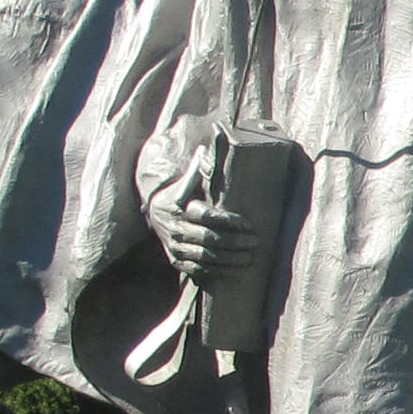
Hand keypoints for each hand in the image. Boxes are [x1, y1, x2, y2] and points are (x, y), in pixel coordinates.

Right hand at [148, 166, 259, 290]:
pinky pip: (199, 269)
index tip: (249, 225)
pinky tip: (237, 270)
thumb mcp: (187, 181)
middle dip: (235, 242)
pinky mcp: (177, 260)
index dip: (230, 222)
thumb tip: (210, 143)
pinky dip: (219, 270)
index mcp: (180, 207)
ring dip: (230, 259)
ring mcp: (175, 246)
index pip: (208, 216)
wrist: (156, 213)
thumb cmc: (181, 195)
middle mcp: (175, 228)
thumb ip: (199, 168)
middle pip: (209, 238)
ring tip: (250, 258)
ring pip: (205, 256)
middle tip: (255, 242)